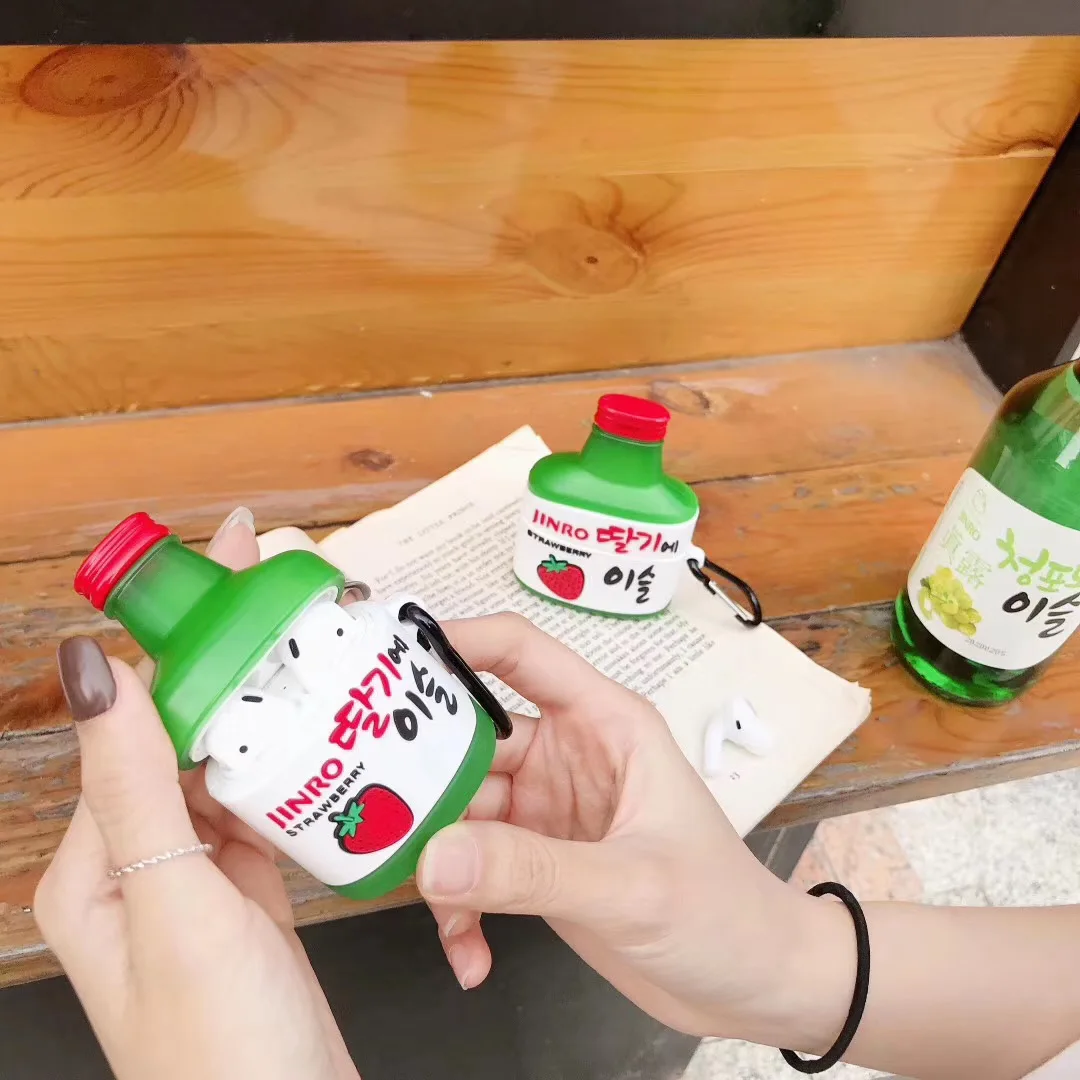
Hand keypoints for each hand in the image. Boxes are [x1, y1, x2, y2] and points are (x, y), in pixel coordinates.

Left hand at [35, 516, 359, 1079]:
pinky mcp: (247, 899)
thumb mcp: (176, 908)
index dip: (188, 638)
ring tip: (310, 646)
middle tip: (284, 586)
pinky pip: (264, 811)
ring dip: (266, 708)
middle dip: (234, 658)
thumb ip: (133, 788)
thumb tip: (89, 671)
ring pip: (228, 769)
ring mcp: (195, 884)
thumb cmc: (225, 1055)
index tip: (228, 566)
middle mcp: (137, 869)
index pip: (138, 720)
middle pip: (185, 736)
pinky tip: (321, 738)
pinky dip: (292, 769)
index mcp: (96, 868)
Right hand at [415, 613, 844, 1045]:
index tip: (388, 660)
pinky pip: (475, 871)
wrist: (755, 986)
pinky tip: (470, 954)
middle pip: (470, 740)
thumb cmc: (723, 912)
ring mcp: (548, 812)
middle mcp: (567, 756)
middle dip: (422, 776)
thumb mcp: (631, 886)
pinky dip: (462, 910)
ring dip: (436, 858)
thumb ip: (533, 871)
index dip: (458, 642)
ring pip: (461, 811)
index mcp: (602, 723)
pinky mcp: (538, 864)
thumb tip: (432, 857)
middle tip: (366, 812)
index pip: (521, 653)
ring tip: (428, 904)